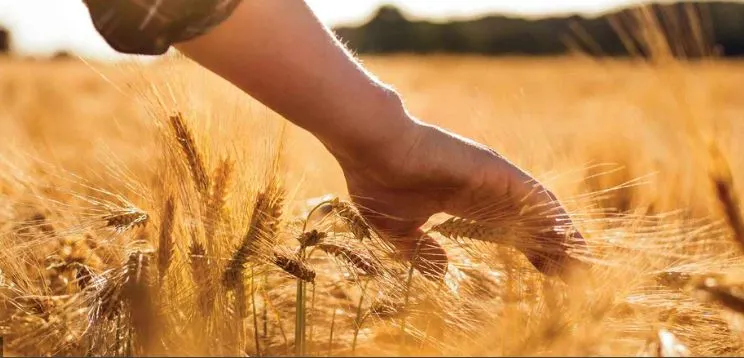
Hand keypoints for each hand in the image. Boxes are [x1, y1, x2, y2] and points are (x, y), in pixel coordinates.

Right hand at [336, 119, 587, 280]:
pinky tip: (569, 239)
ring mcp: (491, 178)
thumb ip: (421, 251)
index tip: (548, 274)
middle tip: (575, 276)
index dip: (530, 251)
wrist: (372, 147)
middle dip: (553, 248)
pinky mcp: (494, 169)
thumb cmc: (378, 181)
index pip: (508, 230)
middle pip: (529, 222)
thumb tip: (443, 273)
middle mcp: (484, 189)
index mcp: (464, 202)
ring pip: (538, 210)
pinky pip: (533, 196)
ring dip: (560, 236)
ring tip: (582, 263)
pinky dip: (553, 217)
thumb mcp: (398, 230)